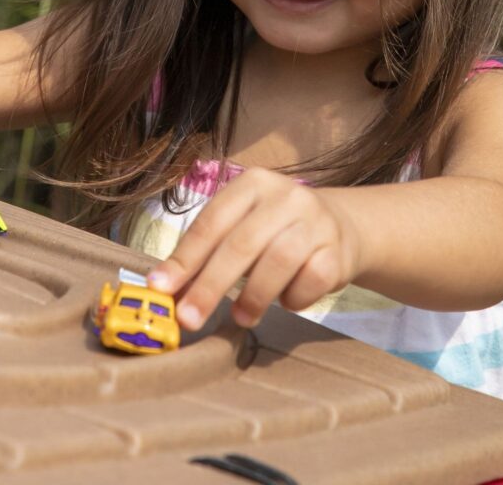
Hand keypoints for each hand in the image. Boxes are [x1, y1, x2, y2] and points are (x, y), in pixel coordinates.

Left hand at [147, 168, 362, 329]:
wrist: (341, 226)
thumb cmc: (275, 231)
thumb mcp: (241, 228)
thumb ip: (207, 252)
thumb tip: (166, 288)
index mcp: (252, 184)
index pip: (211, 222)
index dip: (184, 257)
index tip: (160, 288)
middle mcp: (285, 196)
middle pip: (241, 244)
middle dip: (210, 285)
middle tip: (189, 318)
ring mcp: (315, 221)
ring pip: (277, 262)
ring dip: (253, 297)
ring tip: (240, 317)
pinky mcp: (337, 250)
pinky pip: (310, 281)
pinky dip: (293, 298)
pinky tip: (285, 300)